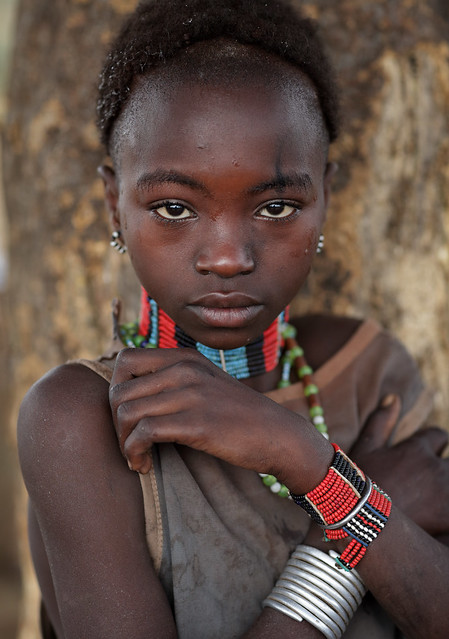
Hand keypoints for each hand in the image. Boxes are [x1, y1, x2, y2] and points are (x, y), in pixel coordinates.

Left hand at [109, 348, 331, 490]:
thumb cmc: (239, 416)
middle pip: (118, 391)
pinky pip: (143, 433)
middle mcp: (184, 369)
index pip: (125, 360)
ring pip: (125, 412)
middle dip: (115, 423)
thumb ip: (174, 381)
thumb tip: (131, 396)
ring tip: (137, 458)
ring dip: (123, 443)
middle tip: (130, 444)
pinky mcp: (196, 423)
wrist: (279, 435)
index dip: (115, 390)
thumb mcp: (206, 384)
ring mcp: (191, 394)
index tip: (128, 417)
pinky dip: (135, 454)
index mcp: (184, 357)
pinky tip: (144, 466)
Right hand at [350, 396, 448, 536]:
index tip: (423, 457)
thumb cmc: (355, 485)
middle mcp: (435, 468)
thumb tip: (394, 397)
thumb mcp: (365, 450)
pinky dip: (447, 509)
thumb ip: (381, 422)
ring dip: (445, 484)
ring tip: (433, 494)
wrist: (356, 524)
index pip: (439, 436)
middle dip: (442, 468)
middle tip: (427, 481)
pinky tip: (439, 513)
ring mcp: (445, 493)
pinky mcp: (448, 517)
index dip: (433, 445)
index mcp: (416, 449)